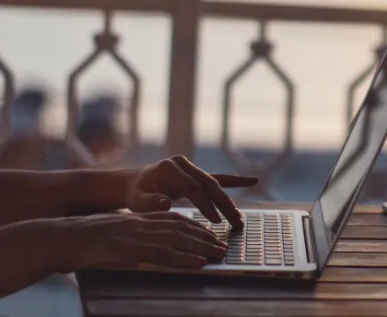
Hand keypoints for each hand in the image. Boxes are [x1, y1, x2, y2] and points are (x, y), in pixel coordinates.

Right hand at [48, 211, 226, 271]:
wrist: (60, 238)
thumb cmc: (80, 241)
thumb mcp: (110, 236)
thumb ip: (127, 239)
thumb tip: (138, 250)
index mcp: (136, 219)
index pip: (171, 219)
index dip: (193, 226)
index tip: (208, 233)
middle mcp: (140, 223)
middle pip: (180, 227)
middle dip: (204, 236)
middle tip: (222, 246)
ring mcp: (136, 235)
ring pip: (177, 238)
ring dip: (202, 246)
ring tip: (219, 254)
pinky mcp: (131, 249)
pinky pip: (163, 253)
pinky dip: (184, 258)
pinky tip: (199, 263)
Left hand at [126, 155, 257, 228]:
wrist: (133, 183)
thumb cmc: (135, 195)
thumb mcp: (137, 201)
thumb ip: (149, 203)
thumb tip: (166, 203)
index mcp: (169, 168)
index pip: (192, 188)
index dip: (205, 204)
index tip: (216, 221)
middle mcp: (182, 163)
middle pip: (208, 184)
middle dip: (224, 204)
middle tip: (237, 223)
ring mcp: (191, 166)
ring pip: (214, 183)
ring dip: (228, 201)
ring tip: (239, 219)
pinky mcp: (196, 173)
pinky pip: (217, 178)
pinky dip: (234, 181)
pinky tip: (252, 181)